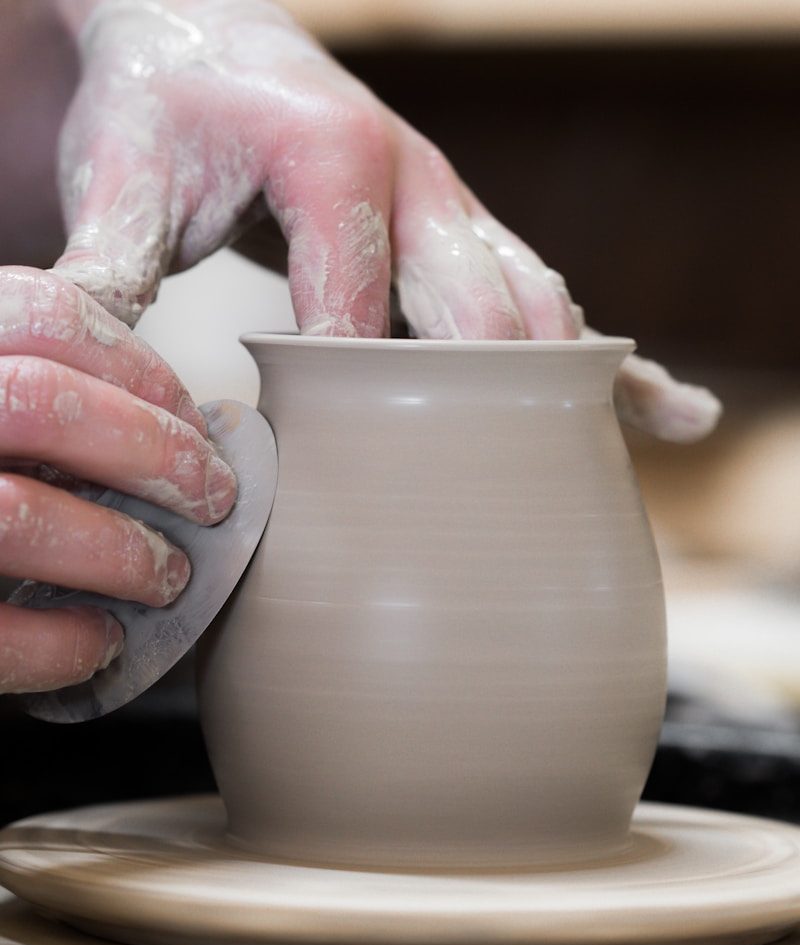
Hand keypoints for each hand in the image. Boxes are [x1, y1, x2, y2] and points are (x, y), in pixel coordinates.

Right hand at [0, 266, 236, 693]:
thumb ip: (36, 379)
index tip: (192, 418)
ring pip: (14, 516)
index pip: (42, 315)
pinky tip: (98, 643)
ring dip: (119, 553)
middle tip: (212, 498)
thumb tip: (174, 418)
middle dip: (155, 453)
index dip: (140, 368)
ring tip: (167, 576)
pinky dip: (57, 644)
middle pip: (42, 403)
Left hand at [53, 0, 719, 440]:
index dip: (353, 396)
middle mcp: (418, 179)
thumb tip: (89, 381)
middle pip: (480, 308)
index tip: (345, 477)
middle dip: (483, 402)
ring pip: (537, 305)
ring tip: (615, 463)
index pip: (355, 304)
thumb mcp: (121, 183)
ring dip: (571, 386)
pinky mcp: (470, 234)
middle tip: (490, 495)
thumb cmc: (165, 113)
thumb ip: (106, 274)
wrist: (206, 33)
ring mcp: (456, 209)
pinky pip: (559, 300)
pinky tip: (673, 412)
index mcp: (332, 158)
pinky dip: (617, 364)